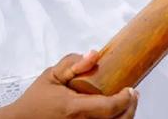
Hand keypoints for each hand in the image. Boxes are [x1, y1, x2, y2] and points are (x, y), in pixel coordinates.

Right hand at [0, 51, 137, 117]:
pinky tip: (115, 113)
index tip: (130, 89)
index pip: (109, 107)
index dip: (125, 99)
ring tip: (126, 103)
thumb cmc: (35, 101)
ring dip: (124, 116)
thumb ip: (73, 64)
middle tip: (132, 95)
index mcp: (74, 109)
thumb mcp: (51, 76)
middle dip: (130, 107)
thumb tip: (93, 55)